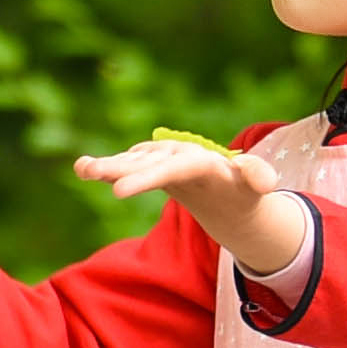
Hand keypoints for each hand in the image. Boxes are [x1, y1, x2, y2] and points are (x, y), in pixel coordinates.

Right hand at [76, 127, 311, 278]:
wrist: (226, 188)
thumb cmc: (241, 191)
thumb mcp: (253, 189)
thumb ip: (258, 178)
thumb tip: (265, 182)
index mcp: (202, 161)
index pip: (175, 166)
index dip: (147, 177)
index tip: (120, 191)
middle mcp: (177, 155)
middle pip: (148, 162)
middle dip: (121, 169)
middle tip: (91, 174)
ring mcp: (161, 160)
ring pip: (132, 162)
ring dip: (107, 165)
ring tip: (81, 168)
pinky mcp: (150, 167)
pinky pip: (127, 168)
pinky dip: (106, 168)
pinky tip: (81, 168)